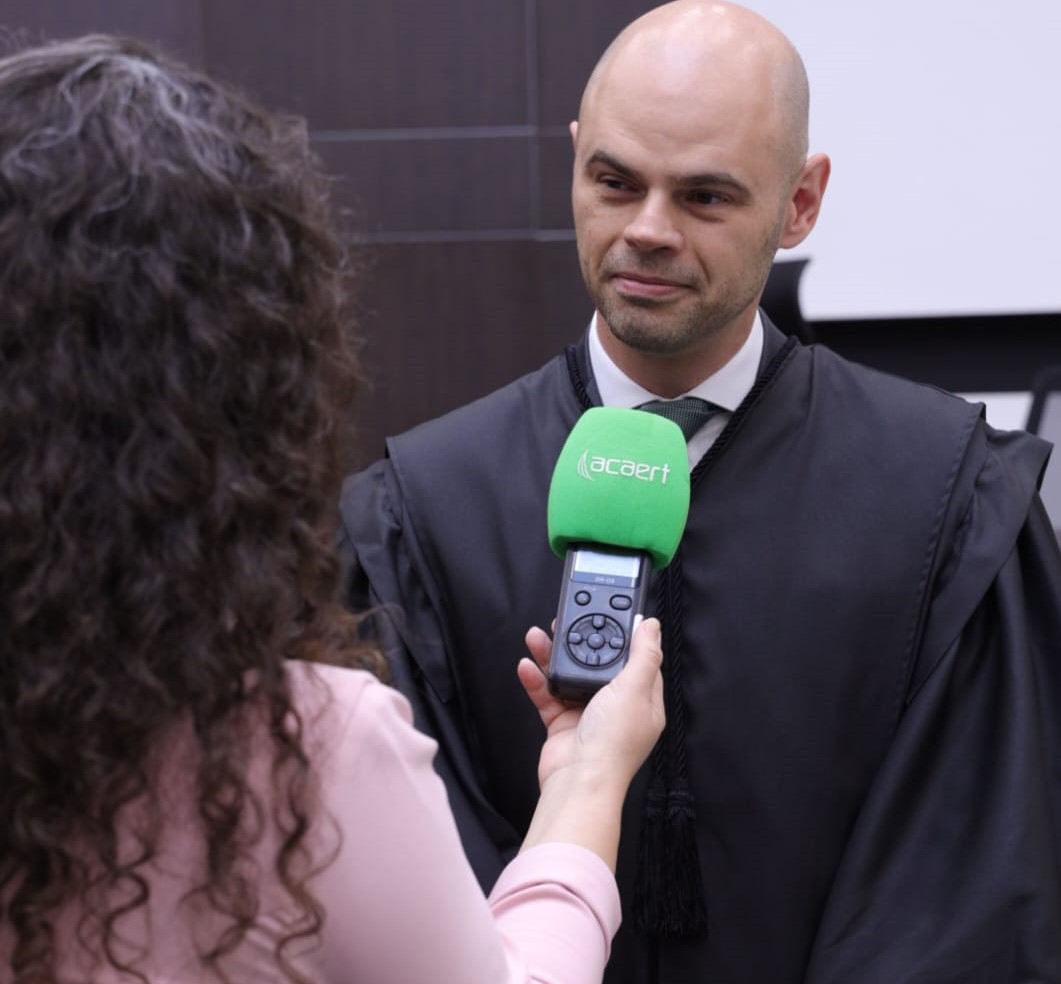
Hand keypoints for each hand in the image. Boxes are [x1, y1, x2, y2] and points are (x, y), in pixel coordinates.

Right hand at [518, 618, 664, 794]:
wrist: (578, 782)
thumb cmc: (612, 744)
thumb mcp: (634, 689)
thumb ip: (643, 654)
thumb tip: (652, 626)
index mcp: (642, 701)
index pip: (636, 661)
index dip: (623, 638)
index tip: (608, 616)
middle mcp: (617, 708)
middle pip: (598, 665)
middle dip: (580, 642)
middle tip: (564, 621)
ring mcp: (588, 716)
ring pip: (570, 677)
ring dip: (552, 656)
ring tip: (538, 637)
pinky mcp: (563, 725)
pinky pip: (548, 695)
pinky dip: (536, 681)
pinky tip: (527, 666)